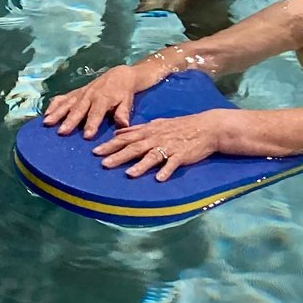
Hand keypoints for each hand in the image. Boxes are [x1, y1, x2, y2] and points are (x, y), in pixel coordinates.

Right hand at [41, 60, 168, 137]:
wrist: (119, 75)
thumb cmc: (123, 92)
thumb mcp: (127, 101)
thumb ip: (123, 113)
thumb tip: (123, 125)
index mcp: (103, 99)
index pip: (96, 113)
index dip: (92, 124)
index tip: (87, 136)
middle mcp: (89, 95)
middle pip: (78, 110)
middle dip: (69, 121)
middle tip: (62, 132)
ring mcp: (80, 93)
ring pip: (67, 104)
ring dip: (57, 113)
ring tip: (47, 123)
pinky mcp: (75, 92)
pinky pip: (63, 98)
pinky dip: (54, 105)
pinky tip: (46, 113)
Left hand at [93, 110, 238, 180]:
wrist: (206, 127)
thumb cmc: (179, 126)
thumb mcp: (156, 124)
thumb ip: (136, 130)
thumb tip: (117, 133)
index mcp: (149, 131)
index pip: (125, 138)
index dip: (110, 144)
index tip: (95, 151)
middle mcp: (156, 138)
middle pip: (134, 147)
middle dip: (118, 155)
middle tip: (103, 163)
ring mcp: (169, 147)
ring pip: (152, 156)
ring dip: (140, 165)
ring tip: (129, 174)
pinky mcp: (182, 155)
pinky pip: (172, 164)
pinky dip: (166, 171)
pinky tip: (159, 179)